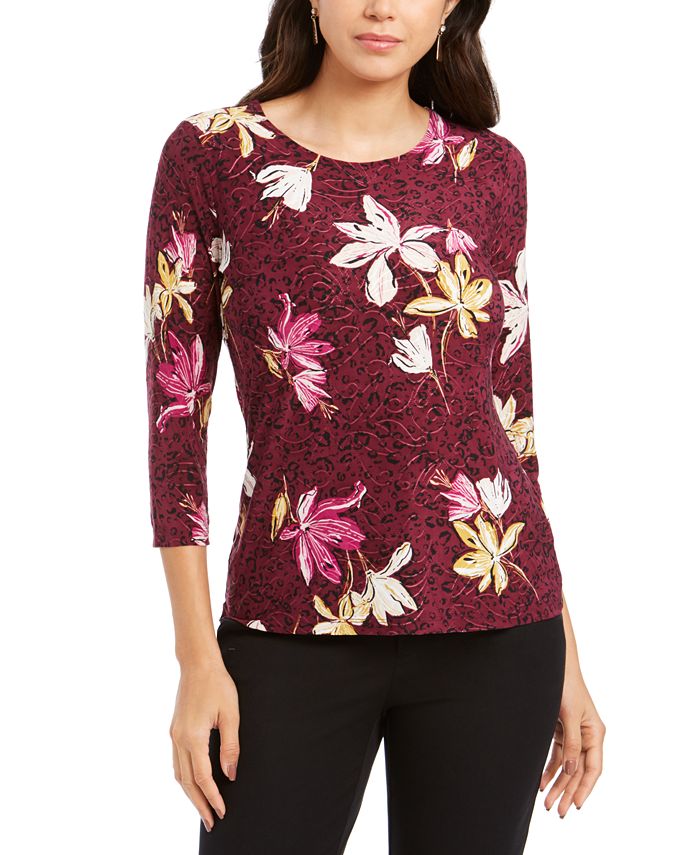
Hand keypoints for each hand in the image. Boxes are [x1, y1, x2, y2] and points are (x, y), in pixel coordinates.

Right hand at [169, 659, 239, 831]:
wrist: (197, 664)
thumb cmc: (217, 685)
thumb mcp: (231, 714)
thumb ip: (230, 746)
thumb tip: (230, 774)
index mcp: (193, 737)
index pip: (203, 777)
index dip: (213, 797)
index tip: (222, 811)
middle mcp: (179, 739)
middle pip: (186, 782)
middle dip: (199, 804)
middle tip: (211, 822)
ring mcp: (174, 735)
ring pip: (178, 774)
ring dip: (190, 794)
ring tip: (202, 808)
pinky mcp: (174, 730)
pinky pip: (176, 762)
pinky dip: (184, 778)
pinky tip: (192, 784)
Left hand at [540, 666, 605, 816]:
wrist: (553, 664)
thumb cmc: (565, 685)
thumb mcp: (569, 715)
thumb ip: (571, 743)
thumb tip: (570, 769)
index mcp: (595, 733)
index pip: (593, 768)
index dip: (585, 788)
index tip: (576, 805)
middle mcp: (587, 736)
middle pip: (579, 771)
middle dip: (567, 792)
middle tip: (556, 811)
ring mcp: (574, 734)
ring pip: (567, 767)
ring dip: (557, 784)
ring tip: (546, 803)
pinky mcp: (561, 731)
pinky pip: (558, 756)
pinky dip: (550, 770)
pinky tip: (541, 783)